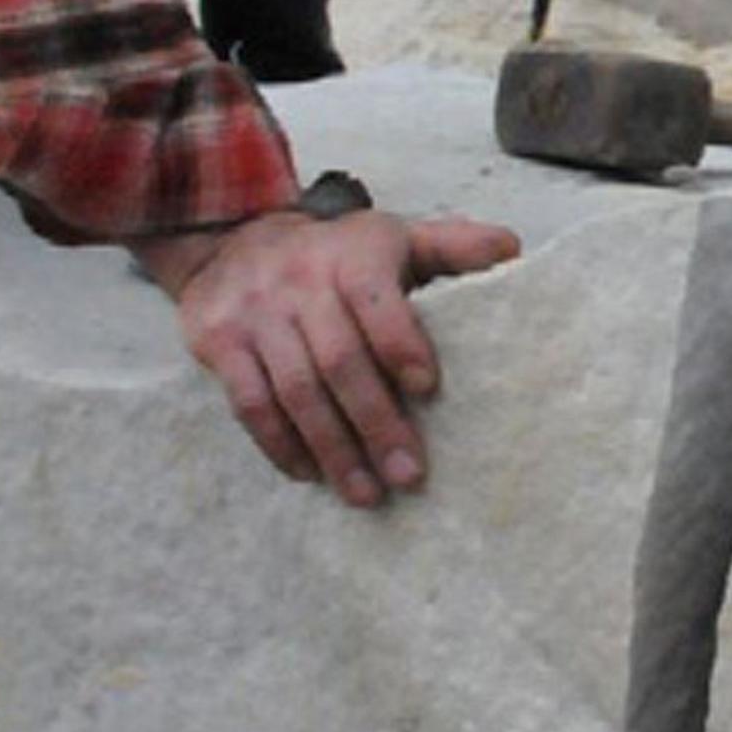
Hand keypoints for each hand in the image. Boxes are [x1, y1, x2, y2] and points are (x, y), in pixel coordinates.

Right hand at [136, 201, 521, 504]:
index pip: (376, 302)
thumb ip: (452, 246)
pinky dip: (281, 445)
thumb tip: (512, 251)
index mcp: (354, 254)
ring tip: (366, 493)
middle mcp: (301, 281)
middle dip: (376, 423)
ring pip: (296, 391)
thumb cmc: (338, 254)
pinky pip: (250, 404)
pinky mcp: (219, 343)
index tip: (428, 390)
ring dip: (333, 449)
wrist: (232, 240)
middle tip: (409, 474)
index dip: (401, 345)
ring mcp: (256, 314)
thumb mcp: (395, 238)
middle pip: (339, 361)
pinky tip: (311, 474)